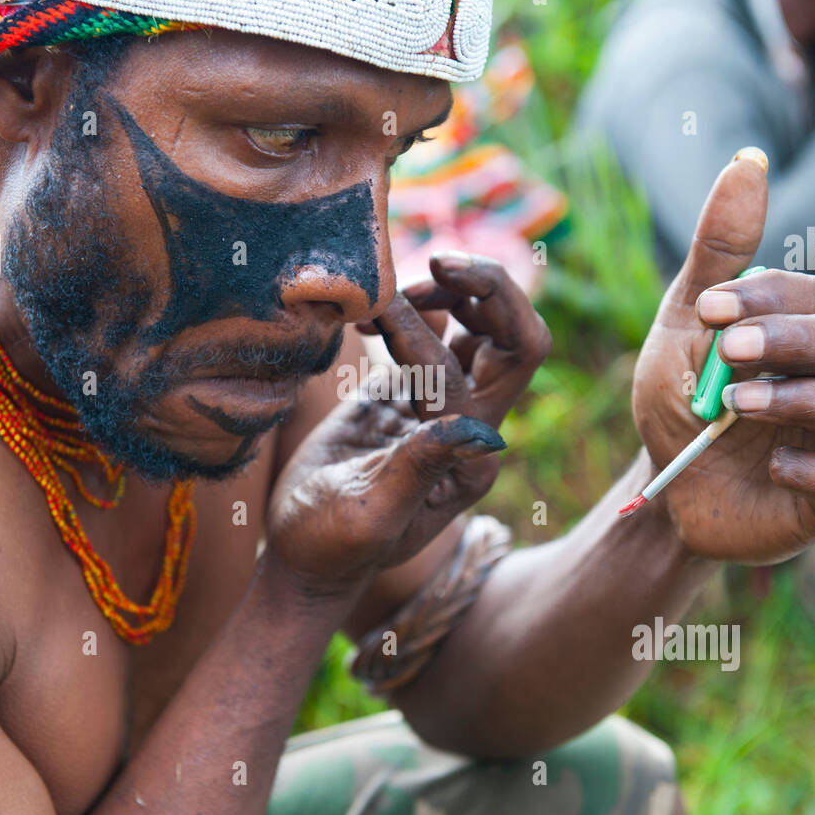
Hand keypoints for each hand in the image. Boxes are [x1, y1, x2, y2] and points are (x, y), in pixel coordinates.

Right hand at [267, 253, 550, 590]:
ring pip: (477, 331)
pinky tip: (373, 307)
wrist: (301, 555)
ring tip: (390, 287)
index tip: (381, 305)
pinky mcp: (405, 394)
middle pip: (512, 341)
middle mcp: (468, 425)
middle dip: (487, 291)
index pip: (478, 372)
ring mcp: (438, 406)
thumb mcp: (371, 516)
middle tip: (435, 260)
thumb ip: (418, 470)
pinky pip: (433, 335)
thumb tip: (475, 428)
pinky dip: (415, 307)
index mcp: (469, 456)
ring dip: (451, 293)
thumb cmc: (330, 547)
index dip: (435, 331)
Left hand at [632, 151, 814, 562]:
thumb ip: (718, 251)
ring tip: (736, 407)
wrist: (663, 484)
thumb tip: (749, 160)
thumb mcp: (686, 323)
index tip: (707, 310)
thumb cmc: (682, 398)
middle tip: (730, 353)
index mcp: (814, 330)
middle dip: (802, 342)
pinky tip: (768, 465)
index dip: (769, 298)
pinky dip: (812, 468)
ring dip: (807, 401)